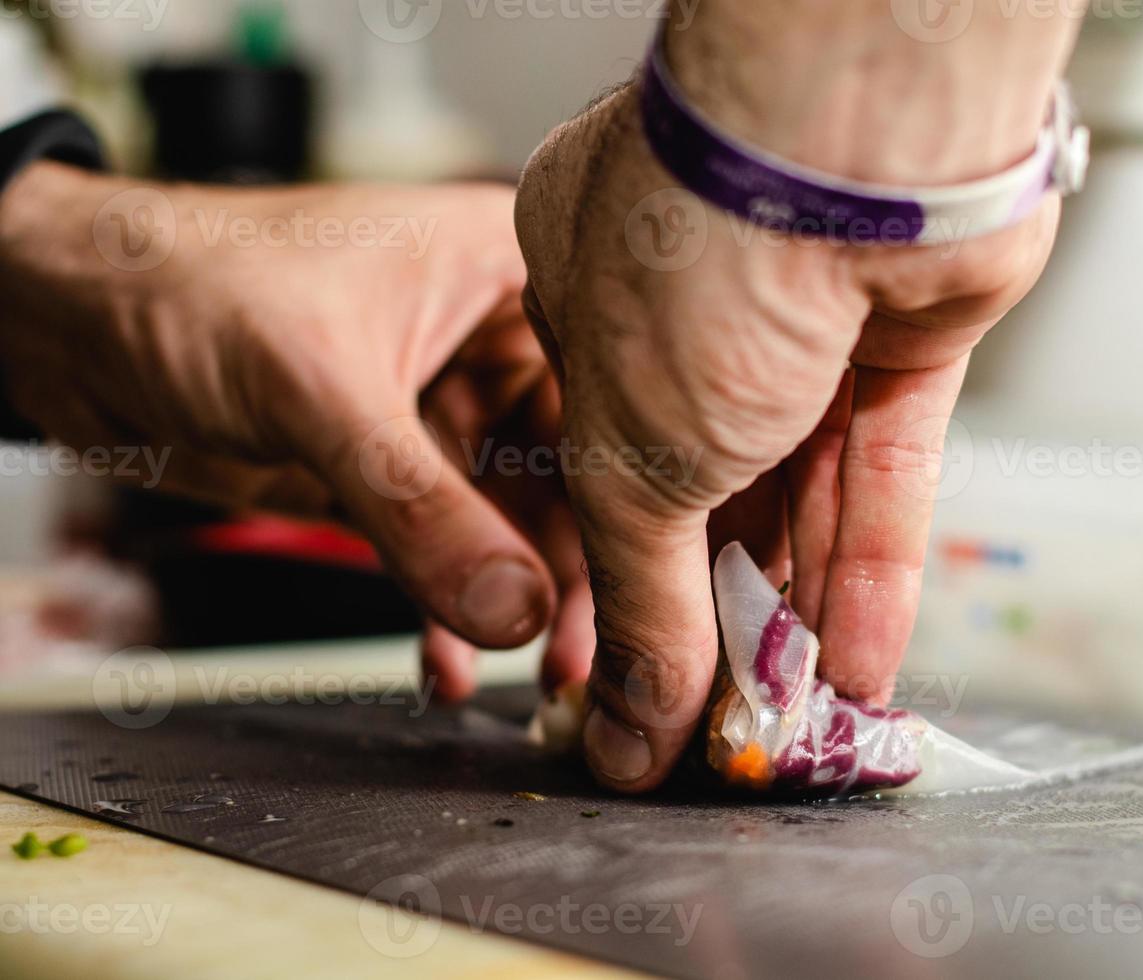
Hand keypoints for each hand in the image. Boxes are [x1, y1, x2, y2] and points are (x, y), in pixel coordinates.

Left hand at [0, 163, 594, 698]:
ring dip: (520, 603)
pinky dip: (449, 610)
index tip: (655, 583)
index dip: (638, 488)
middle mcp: (489, 340)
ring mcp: (441, 412)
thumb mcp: (320, 387)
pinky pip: (445, 552)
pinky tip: (448, 661)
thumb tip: (513, 608)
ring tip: (536, 674)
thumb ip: (418, 505)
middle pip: (575, 470)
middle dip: (578, 567)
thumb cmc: (184, 282)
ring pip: (514, 523)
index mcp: (505, 272)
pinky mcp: (390, 472)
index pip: (610, 388)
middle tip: (586, 652)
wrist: (64, 321)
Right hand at [515, 4, 1080, 789]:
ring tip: (794, 706)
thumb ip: (638, 595)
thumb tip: (632, 709)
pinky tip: (858, 654)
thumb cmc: (700, 249)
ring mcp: (804, 316)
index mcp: (586, 298)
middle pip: (708, 492)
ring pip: (800, 489)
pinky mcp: (900, 333)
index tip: (634, 682)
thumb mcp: (630, 462)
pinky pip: (881, 469)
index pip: (599, 474)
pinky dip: (870, 563)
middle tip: (721, 714)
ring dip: (799, 604)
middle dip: (718, 611)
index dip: (623, 588)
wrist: (855, 148)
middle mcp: (694, 304)